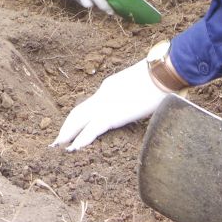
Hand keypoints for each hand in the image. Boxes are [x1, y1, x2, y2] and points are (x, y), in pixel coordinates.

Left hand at [52, 57, 171, 150]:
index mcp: (110, 87)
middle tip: (58, 139)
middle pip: (79, 111)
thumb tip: (140, 101)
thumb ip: (134, 94)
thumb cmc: (159, 79)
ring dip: (68, 134)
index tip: (73, 126)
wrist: (163, 72)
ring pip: (79, 120)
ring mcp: (106, 103)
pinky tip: (73, 148)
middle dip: (68, 126)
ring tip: (59, 146)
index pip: (90, 104)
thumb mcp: (142, 86)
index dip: (80, 117)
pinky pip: (92, 129)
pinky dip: (81, 139)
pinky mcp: (112, 114)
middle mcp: (103, 94)